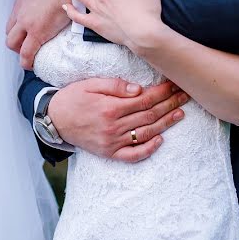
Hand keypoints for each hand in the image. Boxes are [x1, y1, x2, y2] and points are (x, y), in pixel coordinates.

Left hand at [6, 0, 71, 69]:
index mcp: (21, 1)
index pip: (12, 22)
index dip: (17, 32)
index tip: (25, 37)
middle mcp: (20, 13)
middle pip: (9, 34)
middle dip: (16, 44)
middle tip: (28, 48)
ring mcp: (27, 23)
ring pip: (13, 44)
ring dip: (20, 52)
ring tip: (31, 58)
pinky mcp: (38, 33)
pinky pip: (27, 53)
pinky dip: (27, 62)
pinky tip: (32, 65)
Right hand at [48, 78, 188, 162]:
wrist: (54, 119)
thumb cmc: (73, 98)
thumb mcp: (90, 84)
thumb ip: (115, 85)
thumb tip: (138, 89)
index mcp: (110, 107)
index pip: (144, 99)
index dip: (162, 92)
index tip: (174, 84)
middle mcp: (114, 126)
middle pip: (149, 115)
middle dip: (169, 104)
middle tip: (184, 96)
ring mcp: (112, 142)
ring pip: (145, 133)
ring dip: (165, 124)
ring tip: (180, 114)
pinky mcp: (109, 152)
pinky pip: (132, 155)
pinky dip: (148, 150)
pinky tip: (160, 140)